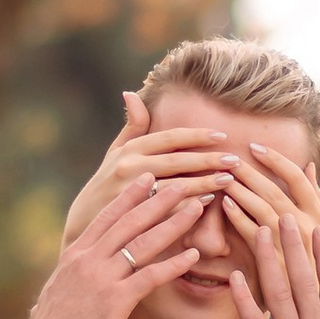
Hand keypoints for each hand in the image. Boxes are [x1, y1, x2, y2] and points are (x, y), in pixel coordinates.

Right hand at [21, 172, 210, 318]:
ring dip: (173, 224)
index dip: (129, 195)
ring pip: (143, 243)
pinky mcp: (115, 302)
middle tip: (182, 182)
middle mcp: (89, 259)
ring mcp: (102, 279)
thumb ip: (79, 266)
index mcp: (76, 253)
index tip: (148, 177)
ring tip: (197, 208)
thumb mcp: (62, 285)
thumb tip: (89, 256)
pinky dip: (173, 264)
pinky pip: (150, 277)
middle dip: (159, 200)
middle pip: (129, 222)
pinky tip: (192, 255)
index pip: (106, 216)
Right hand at [61, 90, 245, 243]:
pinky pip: (167, 210)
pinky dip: (189, 205)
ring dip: (205, 183)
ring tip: (229, 181)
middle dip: (208, 159)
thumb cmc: (105, 185)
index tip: (221, 135)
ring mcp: (132, 193)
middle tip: (234, 160)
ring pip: (176, 185)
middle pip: (177, 161)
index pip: (169, 138)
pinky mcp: (134, 216)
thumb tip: (132, 93)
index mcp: (130, 150)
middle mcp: (130, 168)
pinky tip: (209, 202)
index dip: (197, 136)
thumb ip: (131, 127)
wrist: (85, 224)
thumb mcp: (114, 153)